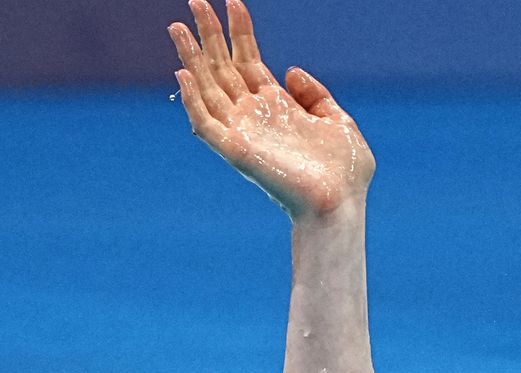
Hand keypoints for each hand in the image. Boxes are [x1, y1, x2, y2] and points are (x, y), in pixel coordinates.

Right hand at [169, 0, 373, 218]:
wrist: (341, 203)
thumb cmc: (344, 173)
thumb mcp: (338, 121)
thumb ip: (316, 94)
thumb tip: (291, 70)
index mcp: (277, 106)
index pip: (249, 59)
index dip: (240, 30)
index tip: (234, 1)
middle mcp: (254, 115)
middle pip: (223, 66)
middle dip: (209, 34)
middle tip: (195, 0)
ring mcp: (242, 132)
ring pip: (207, 87)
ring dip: (191, 57)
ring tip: (176, 26)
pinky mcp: (235, 151)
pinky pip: (205, 122)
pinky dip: (192, 99)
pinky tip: (183, 73)